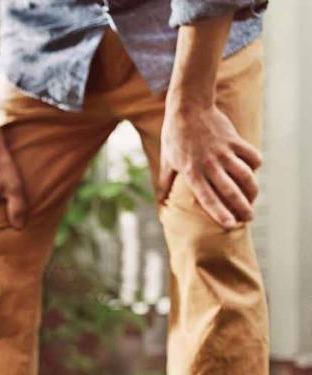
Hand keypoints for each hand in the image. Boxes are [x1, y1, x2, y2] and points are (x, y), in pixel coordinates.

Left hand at [159, 103, 261, 227]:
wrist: (188, 108)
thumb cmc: (174, 136)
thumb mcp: (166, 161)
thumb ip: (165, 183)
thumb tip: (160, 202)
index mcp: (191, 172)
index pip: (207, 198)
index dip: (219, 213)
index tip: (230, 225)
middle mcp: (209, 164)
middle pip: (230, 191)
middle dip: (241, 207)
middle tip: (248, 219)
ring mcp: (223, 152)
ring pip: (244, 175)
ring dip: (252, 189)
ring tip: (253, 200)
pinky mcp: (234, 140)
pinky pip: (251, 156)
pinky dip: (255, 165)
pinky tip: (252, 171)